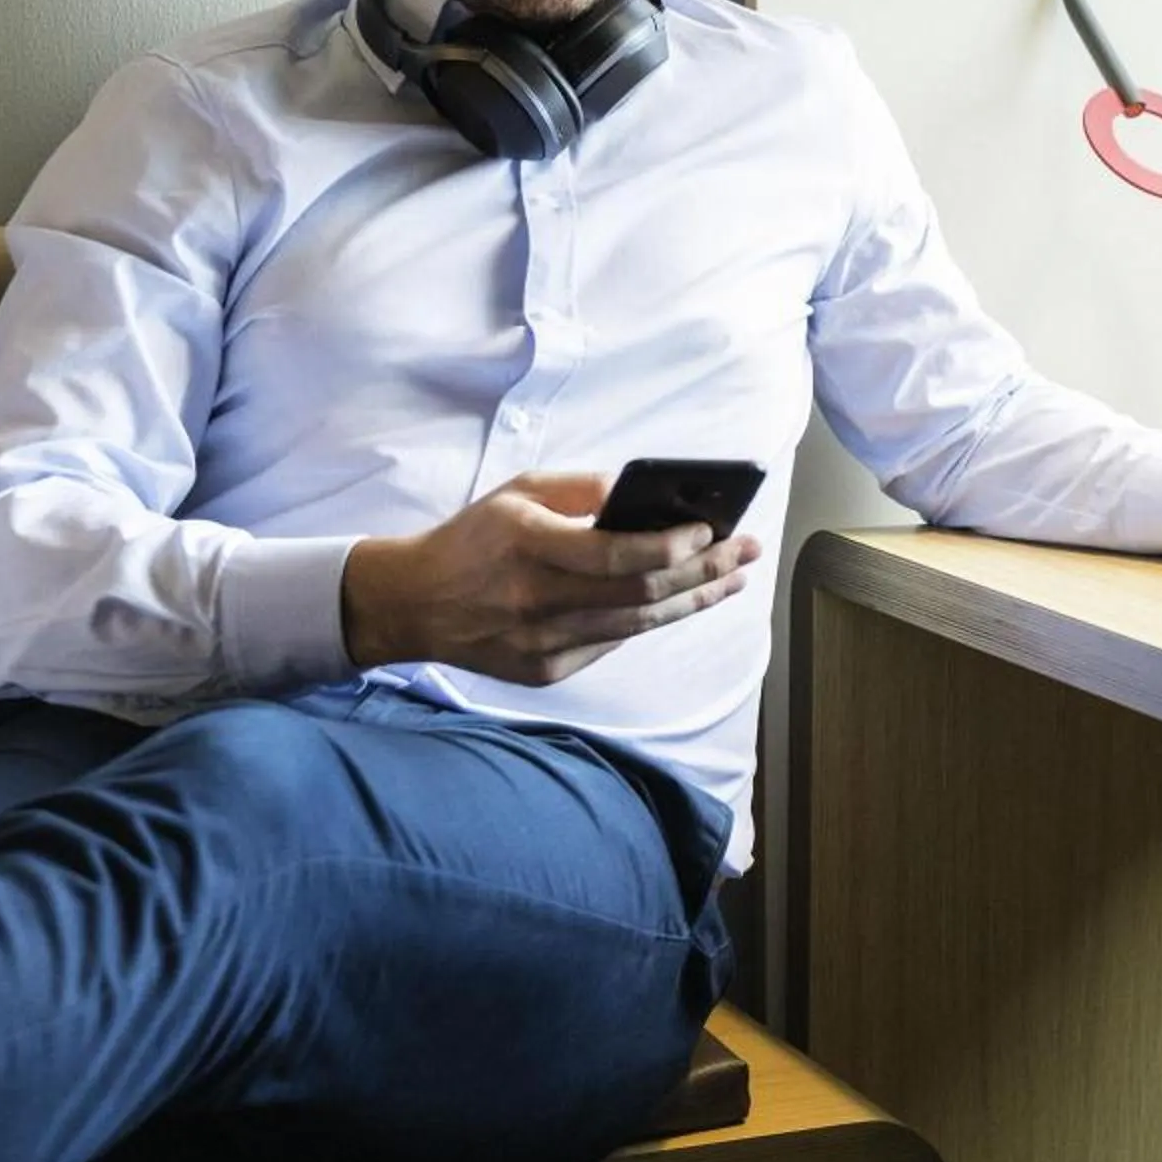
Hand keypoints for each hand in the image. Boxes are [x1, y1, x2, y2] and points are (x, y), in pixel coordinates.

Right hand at [340, 470, 762, 686]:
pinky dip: (650, 621)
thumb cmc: (474, 538)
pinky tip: (683, 601)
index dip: (671, 546)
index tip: (711, 529)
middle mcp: (536, 599)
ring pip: (637, 625)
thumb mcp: (518, 491)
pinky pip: (612, 643)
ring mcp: (541, 643)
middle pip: (641, 594)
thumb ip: (581, 489)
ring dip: (694, 601)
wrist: (416, 603)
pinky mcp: (545, 671)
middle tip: (745, 551)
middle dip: (703, 571)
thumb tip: (644, 492)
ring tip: (733, 578)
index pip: (616, 555)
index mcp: (527, 545)